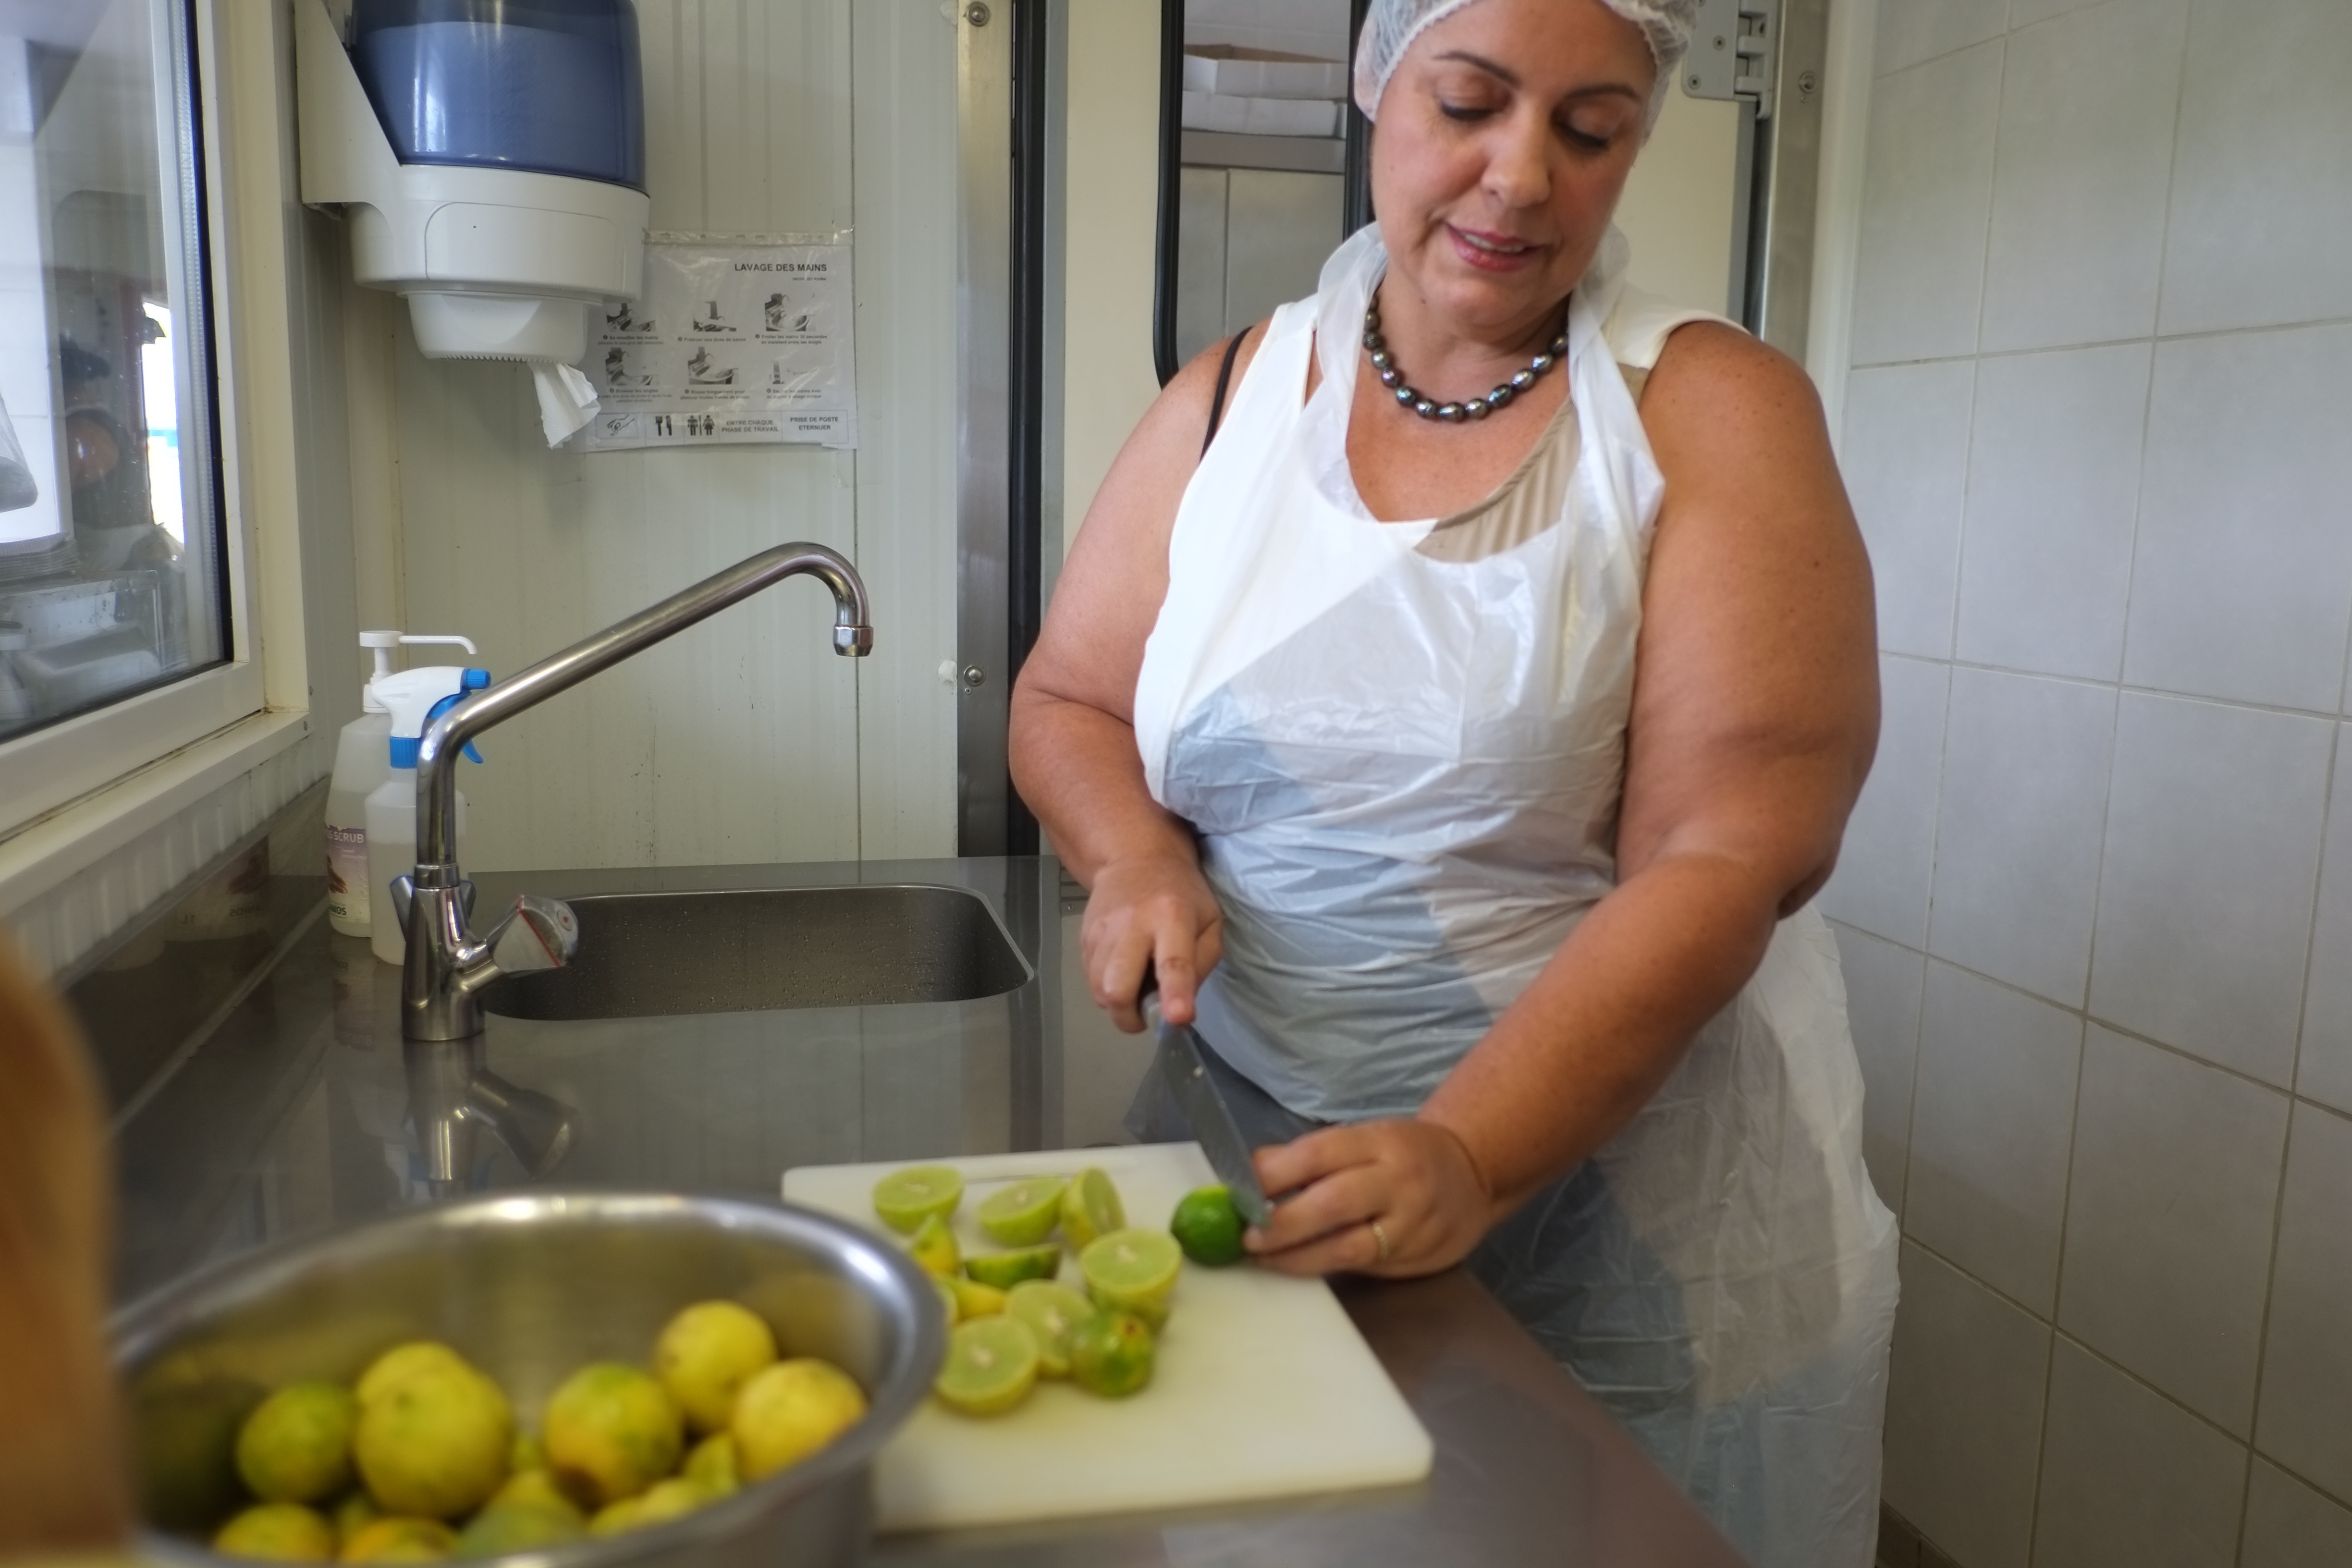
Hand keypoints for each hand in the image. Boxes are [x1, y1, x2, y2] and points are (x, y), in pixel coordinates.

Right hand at [1080, 853, 1223, 1031]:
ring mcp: (1102, 930)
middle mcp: (1132, 923)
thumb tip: (1179, 1010)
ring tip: (1137, 985)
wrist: (1135, 858)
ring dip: (1119, 1003)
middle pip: (1117, 987)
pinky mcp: (1084, 937)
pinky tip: (1123, 969)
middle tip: (1147, 1013)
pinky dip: (1107, 987)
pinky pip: (1091, 980)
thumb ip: (1202, 964)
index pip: (1173, 962)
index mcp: (1173, 917)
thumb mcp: (1210, 922)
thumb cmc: (1181, 894)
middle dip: (1130, 1016)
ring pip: (1099, 990)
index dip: (1175, 994)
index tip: (1177, 1018)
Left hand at [1244, 1118, 1496, 1278]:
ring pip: (1348, 1247)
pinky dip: (1326, 1269)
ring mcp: (1410, 1224)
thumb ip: (1310, 1156)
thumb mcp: (1362, 1139)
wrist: (1472, 1174)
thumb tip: (1249, 1171)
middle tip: (1246, 1236)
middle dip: (1283, 1224)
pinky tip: (1299, 1265)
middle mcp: (1397, 1181)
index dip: (1273, 1175)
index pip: (1318, 1154)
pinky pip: (1365, 1268)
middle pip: (1332, 1204)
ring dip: (1298, 1257)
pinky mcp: (1416, 1259)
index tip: (1238, 1189)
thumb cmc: (1403, 1154)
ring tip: (1264, 1258)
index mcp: (1378, 1142)